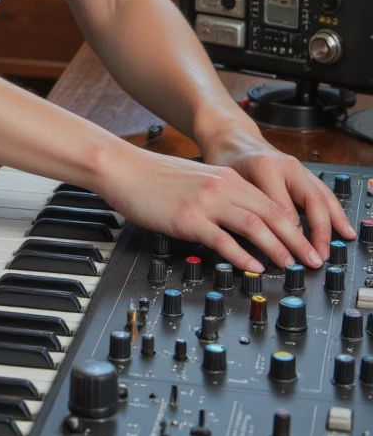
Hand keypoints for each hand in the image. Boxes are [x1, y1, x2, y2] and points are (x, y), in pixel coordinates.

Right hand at [96, 139, 348, 274]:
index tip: (305, 242)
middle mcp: (222, 187)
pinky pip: (224, 239)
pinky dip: (243, 255)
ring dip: (277, 248)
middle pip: (271, 214)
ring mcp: (206, 203)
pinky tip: (253, 267)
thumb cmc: (153, 177)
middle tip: (311, 259)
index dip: (293, 225)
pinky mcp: (189, 218)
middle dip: (296, 239)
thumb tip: (239, 223)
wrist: (123, 168)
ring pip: (254, 226)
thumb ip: (219, 197)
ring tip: (290, 265)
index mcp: (225, 178)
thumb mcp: (196, 182)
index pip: (271, 202)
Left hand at [195, 118, 355, 262]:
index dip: (289, 236)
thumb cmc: (226, 159)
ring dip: (334, 220)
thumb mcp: (229, 184)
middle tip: (319, 255)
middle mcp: (286, 166)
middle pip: (311, 201)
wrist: (231, 136)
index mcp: (266, 168)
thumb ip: (247, 207)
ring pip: (322, 195)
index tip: (292, 256)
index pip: (283, 209)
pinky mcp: (301, 171)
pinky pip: (323, 192)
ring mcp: (297, 167)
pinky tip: (341, 225)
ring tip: (342, 240)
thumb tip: (266, 240)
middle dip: (319, 230)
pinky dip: (334, 210)